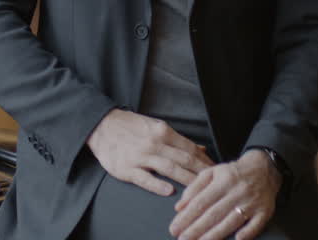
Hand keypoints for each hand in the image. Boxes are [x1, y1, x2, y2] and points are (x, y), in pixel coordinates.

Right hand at [85, 109, 214, 195]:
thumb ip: (177, 140)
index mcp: (162, 131)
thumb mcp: (155, 127)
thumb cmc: (130, 126)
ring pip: (169, 169)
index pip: (189, 148)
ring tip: (200, 190)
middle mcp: (154, 143)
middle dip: (202, 172)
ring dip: (187, 180)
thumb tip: (201, 148)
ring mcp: (140, 156)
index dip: (205, 160)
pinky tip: (170, 191)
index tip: (217, 170)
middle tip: (215, 183)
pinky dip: (158, 185)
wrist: (101, 125)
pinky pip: (145, 178)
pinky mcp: (126, 168)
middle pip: (184, 159)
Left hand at [169, 149, 280, 239]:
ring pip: (231, 221)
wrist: (264, 168)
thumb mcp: (211, 173)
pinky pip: (256, 224)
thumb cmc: (233, 173)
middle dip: (196, 229)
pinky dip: (247, 233)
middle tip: (182, 239)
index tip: (175, 228)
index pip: (201, 202)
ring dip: (215, 234)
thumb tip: (179, 207)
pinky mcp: (264, 211)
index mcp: (222, 181)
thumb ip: (194, 188)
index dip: (187, 217)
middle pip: (214, 214)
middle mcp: (236, 192)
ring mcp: (251, 203)